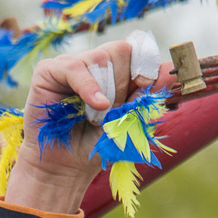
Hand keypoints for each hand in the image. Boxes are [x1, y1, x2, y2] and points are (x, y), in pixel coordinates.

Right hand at [7, 35, 169, 214]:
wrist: (66, 167)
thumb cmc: (96, 144)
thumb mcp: (129, 118)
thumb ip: (147, 94)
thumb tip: (170, 70)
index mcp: (111, 71)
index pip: (134, 51)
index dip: (143, 67)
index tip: (145, 86)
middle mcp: (91, 63)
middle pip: (120, 50)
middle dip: (124, 83)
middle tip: (113, 110)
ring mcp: (69, 65)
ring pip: (101, 57)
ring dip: (107, 90)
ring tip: (97, 115)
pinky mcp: (47, 71)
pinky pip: (76, 68)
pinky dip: (89, 88)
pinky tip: (97, 105)